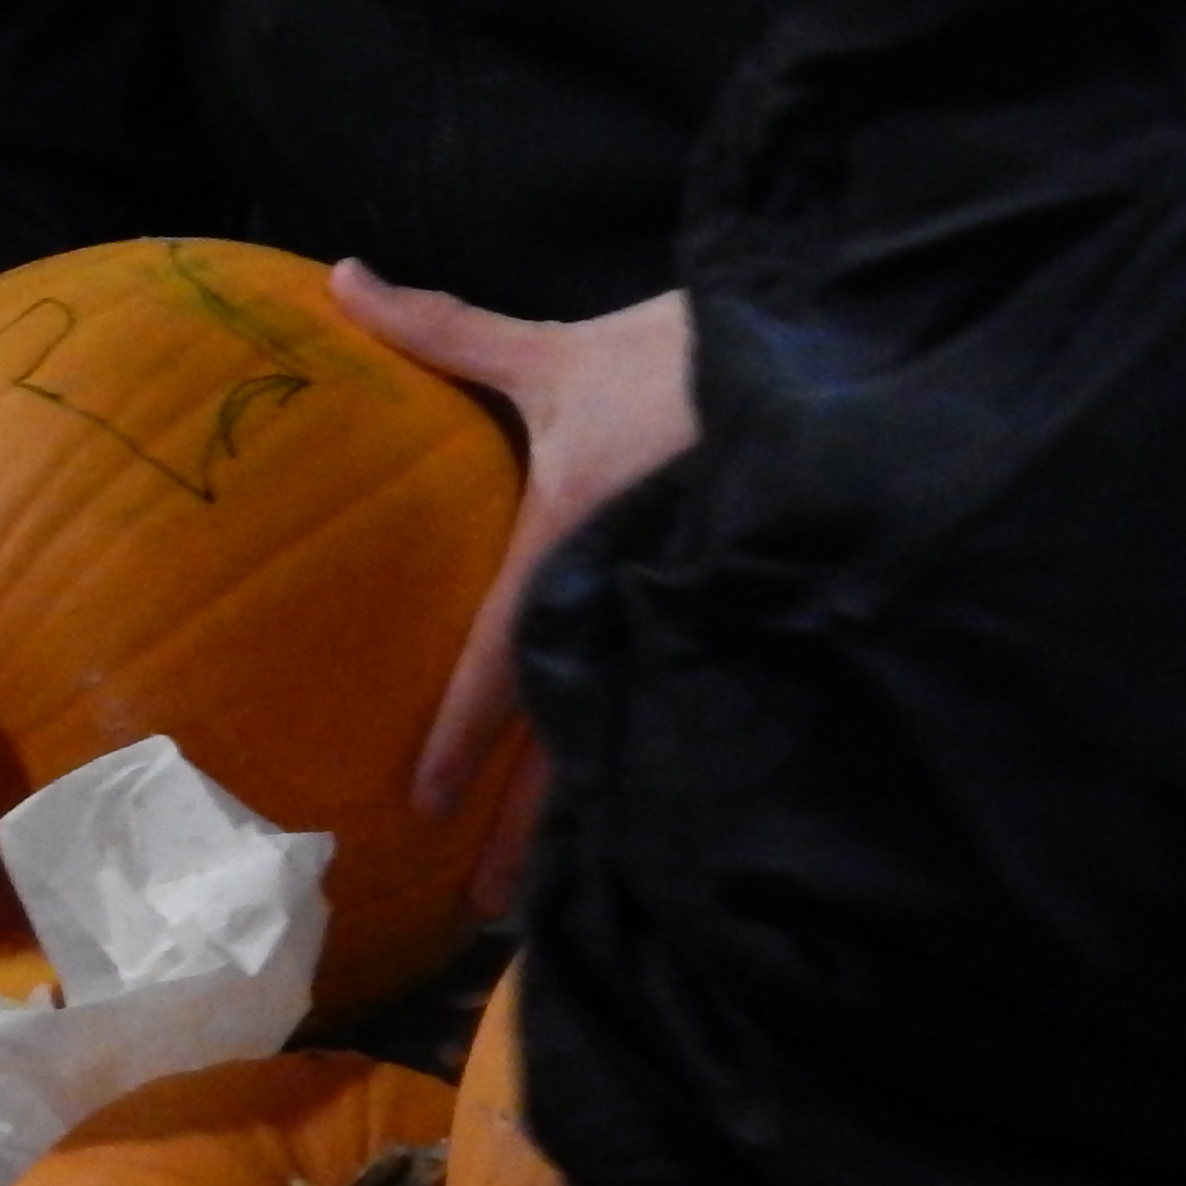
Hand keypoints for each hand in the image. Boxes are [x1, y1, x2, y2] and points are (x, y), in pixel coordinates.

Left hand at [330, 270, 696, 901]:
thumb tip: (339, 277)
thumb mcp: (563, 350)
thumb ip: (448, 331)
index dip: (459, 737)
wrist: (845, 335)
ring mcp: (701, 619)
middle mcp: (633, 597)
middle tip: (480, 908)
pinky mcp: (759, 623)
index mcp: (572, 542)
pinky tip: (655, 833)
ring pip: (633, 739)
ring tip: (551, 898)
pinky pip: (703, 711)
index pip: (503, 663)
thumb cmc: (691, 350)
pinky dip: (668, 771)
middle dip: (523, 828)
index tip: (418, 806)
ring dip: (594, 819)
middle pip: (567, 737)